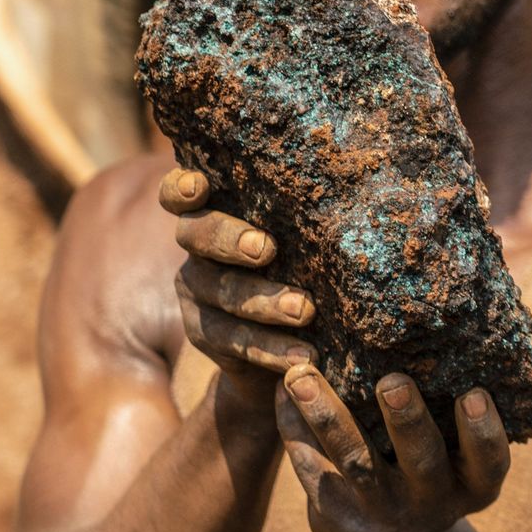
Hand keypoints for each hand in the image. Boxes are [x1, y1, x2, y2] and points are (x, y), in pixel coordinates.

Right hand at [160, 168, 319, 402]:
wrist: (284, 339)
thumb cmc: (300, 262)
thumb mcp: (297, 237)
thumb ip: (300, 214)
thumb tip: (354, 175)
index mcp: (213, 213)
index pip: (178, 194)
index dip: (182, 188)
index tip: (201, 187)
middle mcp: (196, 251)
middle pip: (196, 236)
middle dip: (229, 240)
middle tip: (266, 249)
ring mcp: (198, 294)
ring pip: (224, 293)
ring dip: (265, 302)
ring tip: (305, 311)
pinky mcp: (207, 336)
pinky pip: (236, 342)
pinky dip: (272, 349)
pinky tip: (303, 357)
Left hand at [275, 365, 509, 531]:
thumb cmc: (430, 462)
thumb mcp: (455, 450)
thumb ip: (451, 402)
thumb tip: (442, 320)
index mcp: (471, 484)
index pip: (489, 462)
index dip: (484, 432)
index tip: (474, 393)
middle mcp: (431, 502)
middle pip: (421, 461)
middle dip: (406, 420)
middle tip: (392, 382)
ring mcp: (382, 513)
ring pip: (355, 462)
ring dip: (328, 415)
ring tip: (302, 376)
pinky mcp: (336, 518)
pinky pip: (312, 466)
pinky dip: (294, 425)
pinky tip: (282, 388)